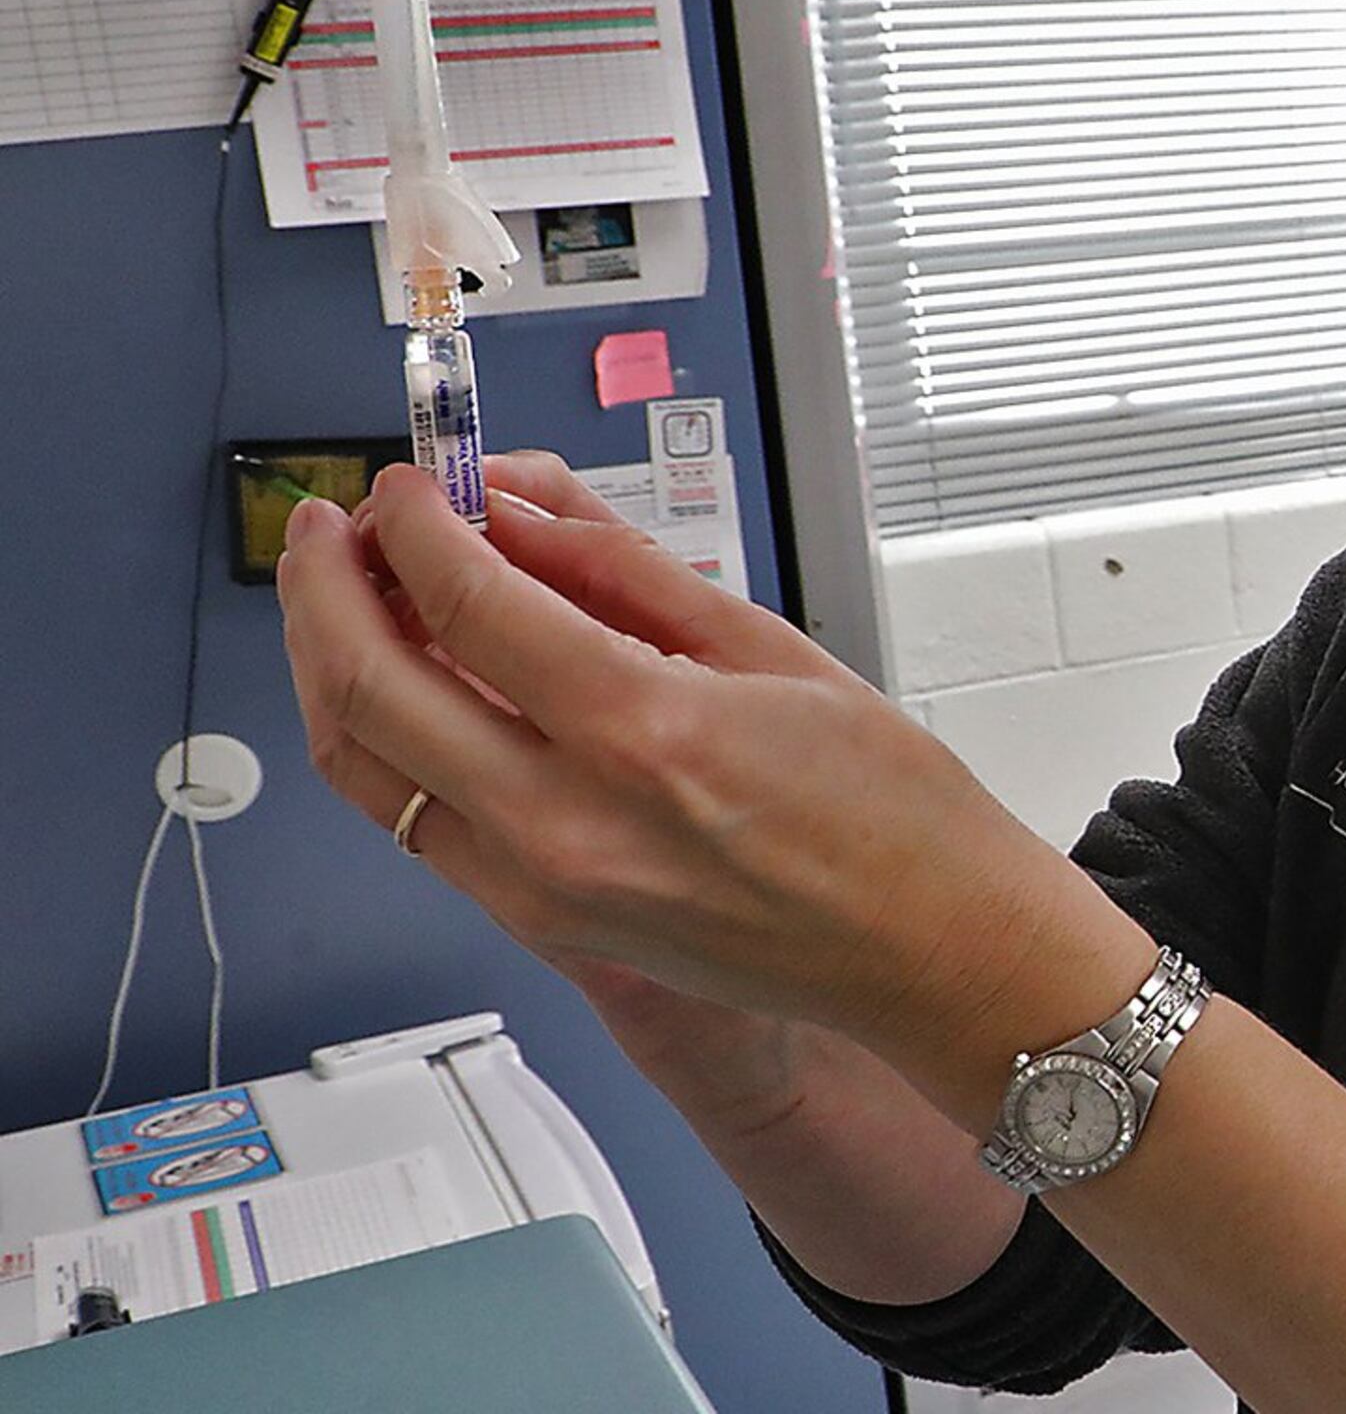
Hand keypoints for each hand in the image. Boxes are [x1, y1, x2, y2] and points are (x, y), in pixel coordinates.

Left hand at [278, 450, 1111, 1062]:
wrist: (929, 949)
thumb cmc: (890, 812)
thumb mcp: (773, 651)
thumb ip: (625, 575)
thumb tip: (521, 513)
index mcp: (642, 733)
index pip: (466, 601)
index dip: (417, 522)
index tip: (415, 483)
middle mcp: (568, 821)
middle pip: (374, 683)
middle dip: (330, 583)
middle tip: (338, 523)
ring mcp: (539, 887)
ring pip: (362, 765)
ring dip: (331, 663)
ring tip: (346, 593)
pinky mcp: (537, 924)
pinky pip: (411, 820)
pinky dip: (382, 739)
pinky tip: (407, 681)